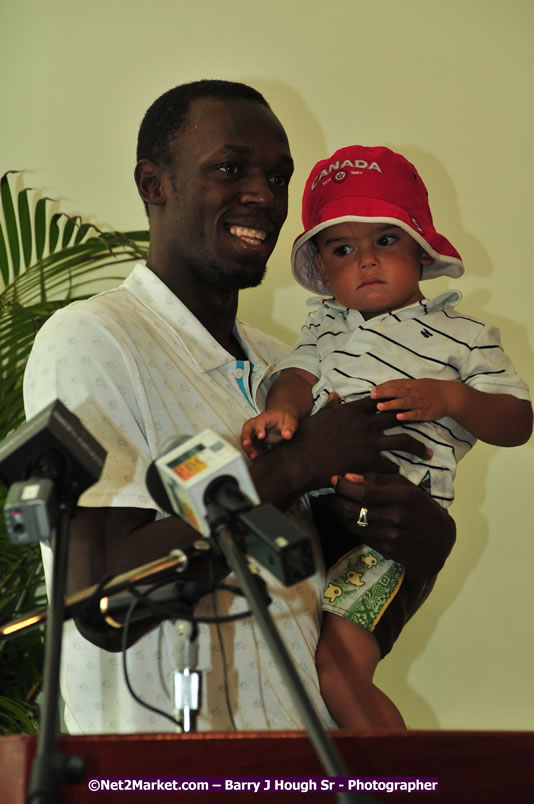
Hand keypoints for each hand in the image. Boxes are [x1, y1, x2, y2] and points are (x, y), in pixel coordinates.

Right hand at [241, 409, 299, 459]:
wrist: (282, 418)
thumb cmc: (284, 418)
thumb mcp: (290, 421)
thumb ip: (289, 428)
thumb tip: (287, 435)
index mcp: (265, 417)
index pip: (260, 421)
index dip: (259, 429)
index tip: (261, 437)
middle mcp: (256, 423)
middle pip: (247, 428)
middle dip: (246, 437)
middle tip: (248, 445)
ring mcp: (254, 431)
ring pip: (245, 437)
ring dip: (247, 447)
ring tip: (253, 456)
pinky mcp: (254, 438)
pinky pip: (247, 444)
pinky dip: (249, 450)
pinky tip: (255, 457)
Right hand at [293, 396, 431, 487]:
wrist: (300, 460)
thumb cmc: (305, 437)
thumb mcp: (318, 416)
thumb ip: (330, 407)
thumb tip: (333, 395)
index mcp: (352, 411)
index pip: (379, 400)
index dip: (392, 399)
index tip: (402, 401)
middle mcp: (365, 424)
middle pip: (398, 417)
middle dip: (414, 417)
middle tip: (426, 421)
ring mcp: (368, 443)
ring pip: (403, 441)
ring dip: (417, 447)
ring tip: (428, 453)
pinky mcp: (367, 462)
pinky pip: (389, 465)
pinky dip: (395, 469)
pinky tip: (399, 473)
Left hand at [329, 471, 455, 574]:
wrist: (439, 542)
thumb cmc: (421, 508)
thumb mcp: (407, 488)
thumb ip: (380, 480)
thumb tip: (350, 476)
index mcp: (404, 496)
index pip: (364, 492)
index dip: (345, 487)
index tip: (336, 480)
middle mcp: (398, 516)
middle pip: (355, 509)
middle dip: (338, 500)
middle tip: (335, 494)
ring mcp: (393, 535)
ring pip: (354, 524)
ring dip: (343, 515)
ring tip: (342, 506)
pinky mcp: (388, 550)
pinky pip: (362, 537)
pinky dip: (355, 527)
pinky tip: (356, 520)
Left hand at [371, 378, 456, 420]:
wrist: (451, 396)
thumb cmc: (432, 389)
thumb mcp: (417, 383)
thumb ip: (402, 386)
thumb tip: (386, 387)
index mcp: (412, 384)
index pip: (395, 384)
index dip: (384, 386)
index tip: (372, 390)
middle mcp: (414, 392)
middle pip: (397, 392)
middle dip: (384, 393)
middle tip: (372, 396)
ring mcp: (420, 403)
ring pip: (404, 403)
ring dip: (392, 404)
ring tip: (380, 406)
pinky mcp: (426, 413)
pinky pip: (416, 414)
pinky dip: (407, 415)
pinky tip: (398, 417)